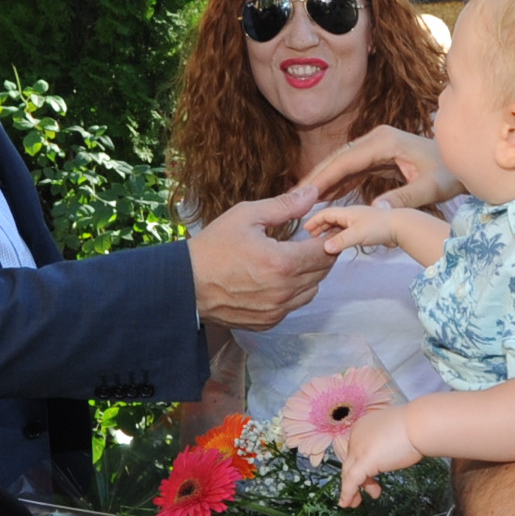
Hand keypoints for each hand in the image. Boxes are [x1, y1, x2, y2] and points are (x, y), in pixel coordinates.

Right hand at [189, 186, 334, 329]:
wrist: (185, 284)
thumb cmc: (213, 247)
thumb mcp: (246, 216)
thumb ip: (284, 205)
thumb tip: (313, 193)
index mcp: (282, 262)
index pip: (325, 252)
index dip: (329, 238)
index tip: (324, 229)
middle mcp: (284, 291)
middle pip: (322, 272)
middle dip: (320, 254)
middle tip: (309, 241)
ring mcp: (276, 310)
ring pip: (311, 291)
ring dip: (309, 274)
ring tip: (292, 259)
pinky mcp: (267, 322)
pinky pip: (293, 306)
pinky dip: (293, 292)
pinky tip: (277, 279)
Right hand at [297, 126, 460, 209]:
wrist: (463, 164)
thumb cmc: (451, 174)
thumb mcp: (431, 188)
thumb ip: (404, 198)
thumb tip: (375, 210)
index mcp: (385, 141)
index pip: (346, 160)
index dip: (323, 177)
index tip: (305, 194)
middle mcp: (377, 139)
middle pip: (339, 159)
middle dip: (316, 177)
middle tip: (293, 197)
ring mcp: (377, 147)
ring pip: (343, 164)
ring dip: (325, 181)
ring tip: (303, 200)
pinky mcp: (380, 157)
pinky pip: (353, 170)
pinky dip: (339, 182)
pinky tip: (325, 197)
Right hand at [307, 203, 397, 252]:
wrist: (404, 227)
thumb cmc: (384, 226)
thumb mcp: (359, 234)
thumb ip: (342, 241)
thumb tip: (325, 247)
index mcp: (348, 211)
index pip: (325, 212)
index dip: (314, 220)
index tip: (305, 228)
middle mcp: (353, 212)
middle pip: (330, 216)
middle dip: (319, 224)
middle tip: (310, 235)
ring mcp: (360, 219)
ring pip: (338, 222)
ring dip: (328, 229)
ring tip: (321, 239)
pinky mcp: (366, 226)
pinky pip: (346, 228)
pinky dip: (338, 233)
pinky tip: (340, 240)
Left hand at [338, 404, 421, 507]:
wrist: (419, 425)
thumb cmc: (414, 427)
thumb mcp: (394, 434)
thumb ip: (385, 443)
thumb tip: (388, 454)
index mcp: (362, 427)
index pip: (355, 451)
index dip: (360, 467)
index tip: (369, 478)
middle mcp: (356, 436)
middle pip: (351, 462)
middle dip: (357, 480)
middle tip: (364, 493)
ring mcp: (359, 448)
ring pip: (348, 472)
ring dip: (351, 490)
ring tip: (357, 503)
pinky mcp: (364, 460)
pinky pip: (351, 480)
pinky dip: (348, 493)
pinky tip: (347, 503)